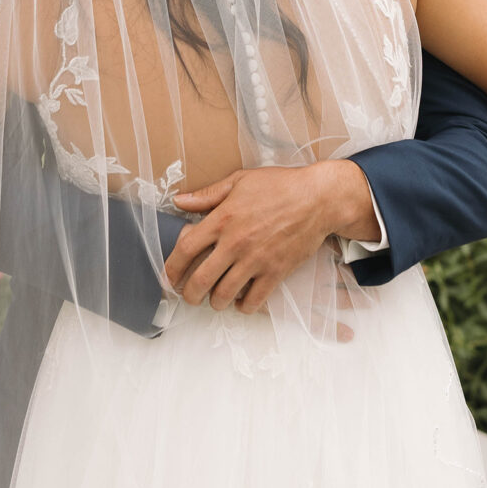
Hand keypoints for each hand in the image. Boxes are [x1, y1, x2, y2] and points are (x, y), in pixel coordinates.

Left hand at [163, 160, 378, 314]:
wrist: (318, 199)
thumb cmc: (280, 186)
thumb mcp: (239, 181)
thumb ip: (207, 195)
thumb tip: (179, 201)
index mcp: (222, 219)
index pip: (184, 250)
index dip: (171, 269)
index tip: (168, 277)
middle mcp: (235, 243)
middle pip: (200, 281)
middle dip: (189, 294)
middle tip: (189, 296)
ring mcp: (256, 260)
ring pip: (224, 295)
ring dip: (214, 303)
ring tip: (214, 300)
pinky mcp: (276, 272)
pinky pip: (253, 300)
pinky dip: (243, 306)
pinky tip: (241, 301)